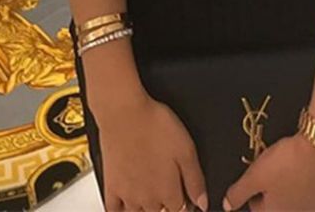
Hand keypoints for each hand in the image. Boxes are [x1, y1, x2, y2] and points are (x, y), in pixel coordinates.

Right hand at [95, 91, 208, 211]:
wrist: (124, 113)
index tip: (187, 195)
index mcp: (168, 191)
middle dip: (167, 204)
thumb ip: (196, 180)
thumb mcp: (186, 148)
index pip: (181, 210)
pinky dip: (122, 211)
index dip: (187, 203)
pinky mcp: (111, 186)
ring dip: (147, 207)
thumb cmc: (155, 125)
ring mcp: (127, 195)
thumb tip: (203, 202)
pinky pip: (114, 211)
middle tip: (168, 189)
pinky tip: (127, 205)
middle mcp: (147, 198)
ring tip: (151, 192)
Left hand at [222, 133, 314, 211]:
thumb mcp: (257, 174)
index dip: (255, 191)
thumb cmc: (290, 162)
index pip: (258, 209)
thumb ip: (239, 193)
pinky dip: (314, 188)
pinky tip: (312, 172)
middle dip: (276, 193)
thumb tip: (227, 206)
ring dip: (295, 191)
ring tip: (294, 170)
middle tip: (277, 171)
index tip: (260, 174)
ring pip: (300, 203)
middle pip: (280, 207)